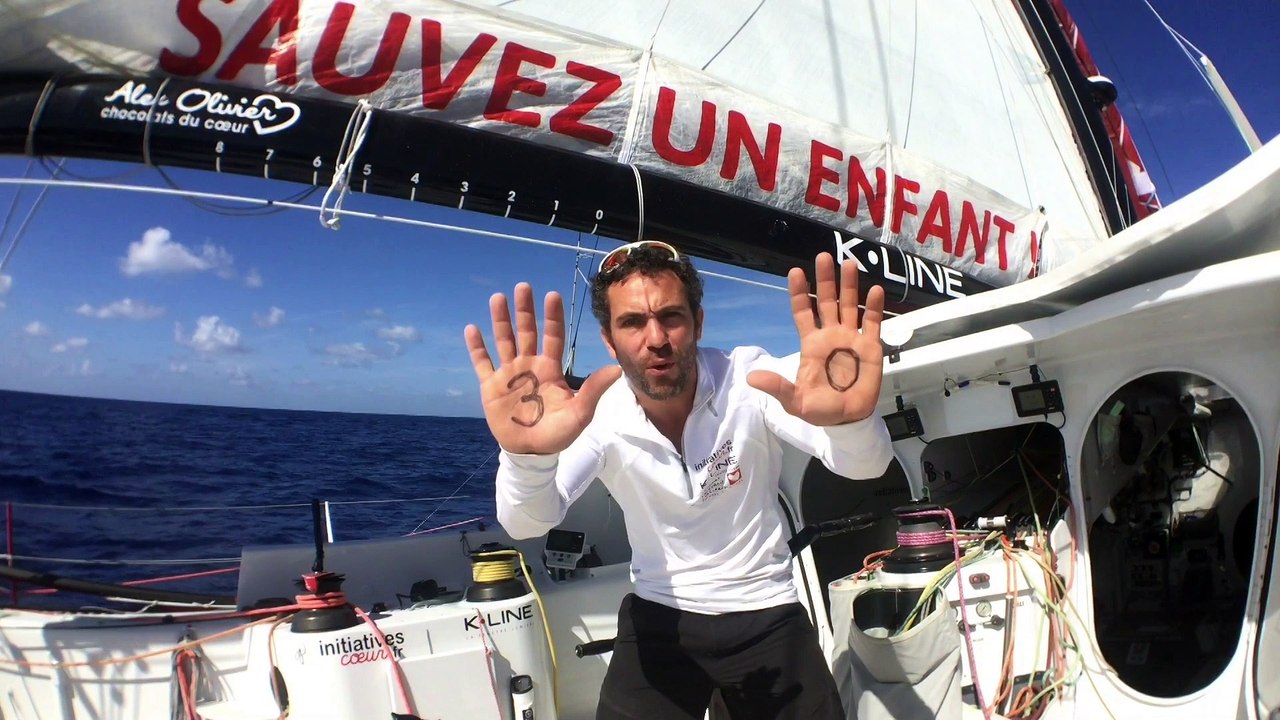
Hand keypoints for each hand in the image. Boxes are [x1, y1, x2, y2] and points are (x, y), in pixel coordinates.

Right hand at [465, 283, 620, 453]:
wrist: (531, 452)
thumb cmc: (557, 434)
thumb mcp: (579, 414)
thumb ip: (593, 391)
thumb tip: (616, 369)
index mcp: (549, 369)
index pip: (552, 336)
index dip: (552, 317)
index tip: (552, 295)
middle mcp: (528, 365)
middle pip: (526, 331)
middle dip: (524, 310)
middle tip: (523, 286)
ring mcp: (508, 374)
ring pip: (504, 341)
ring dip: (500, 320)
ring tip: (498, 298)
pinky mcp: (490, 386)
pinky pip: (482, 363)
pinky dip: (476, 347)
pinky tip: (472, 329)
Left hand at [747, 253, 884, 424]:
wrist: (847, 420)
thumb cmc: (820, 409)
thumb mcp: (794, 400)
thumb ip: (778, 387)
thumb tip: (751, 378)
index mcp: (812, 344)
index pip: (803, 312)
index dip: (798, 293)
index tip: (795, 272)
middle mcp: (831, 335)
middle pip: (826, 301)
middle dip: (825, 280)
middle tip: (823, 257)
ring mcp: (851, 338)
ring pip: (850, 305)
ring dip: (849, 286)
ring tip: (849, 264)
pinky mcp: (870, 346)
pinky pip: (873, 322)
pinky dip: (874, 306)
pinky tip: (875, 290)